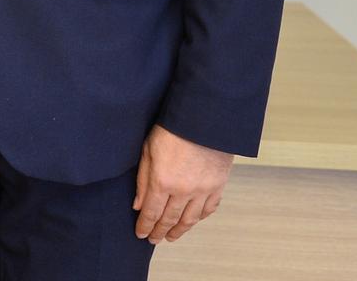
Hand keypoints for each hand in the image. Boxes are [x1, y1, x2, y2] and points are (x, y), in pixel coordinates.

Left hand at [133, 124, 233, 243]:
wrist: (204, 118)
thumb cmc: (172, 129)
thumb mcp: (148, 150)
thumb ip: (143, 180)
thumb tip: (138, 205)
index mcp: (163, 181)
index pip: (152, 212)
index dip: (145, 226)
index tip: (141, 234)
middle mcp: (184, 190)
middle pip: (170, 219)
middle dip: (160, 231)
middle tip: (154, 239)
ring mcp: (203, 190)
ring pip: (190, 219)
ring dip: (179, 230)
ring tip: (171, 236)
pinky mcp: (218, 185)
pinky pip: (209, 208)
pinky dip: (200, 218)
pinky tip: (192, 221)